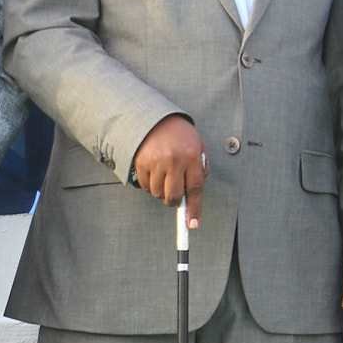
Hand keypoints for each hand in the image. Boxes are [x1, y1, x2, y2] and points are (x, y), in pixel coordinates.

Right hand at [133, 114, 206, 228]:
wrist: (154, 118)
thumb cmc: (180, 134)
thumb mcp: (198, 145)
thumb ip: (200, 167)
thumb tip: (195, 193)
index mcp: (192, 156)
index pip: (195, 189)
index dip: (194, 209)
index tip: (193, 224)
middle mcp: (174, 160)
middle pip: (174, 196)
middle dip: (174, 201)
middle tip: (174, 195)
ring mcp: (156, 162)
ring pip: (158, 193)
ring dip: (161, 191)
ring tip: (164, 174)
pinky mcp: (141, 163)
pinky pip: (146, 186)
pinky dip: (150, 184)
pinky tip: (153, 170)